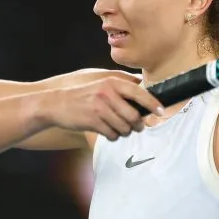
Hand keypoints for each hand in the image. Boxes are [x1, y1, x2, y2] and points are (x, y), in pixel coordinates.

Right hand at [46, 77, 163, 139]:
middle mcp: (107, 93)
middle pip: (134, 115)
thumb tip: (146, 93)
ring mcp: (99, 108)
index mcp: (112, 83)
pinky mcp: (93, 121)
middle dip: (138, 125)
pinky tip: (107, 131)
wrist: (57, 104)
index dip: (152, 103)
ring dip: (124, 132)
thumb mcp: (102, 85)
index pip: (139, 92)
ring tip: (119, 129)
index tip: (161, 111)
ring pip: (124, 127)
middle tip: (137, 127)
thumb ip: (121, 88)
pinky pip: (112, 134)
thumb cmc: (83, 97)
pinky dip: (113, 136)